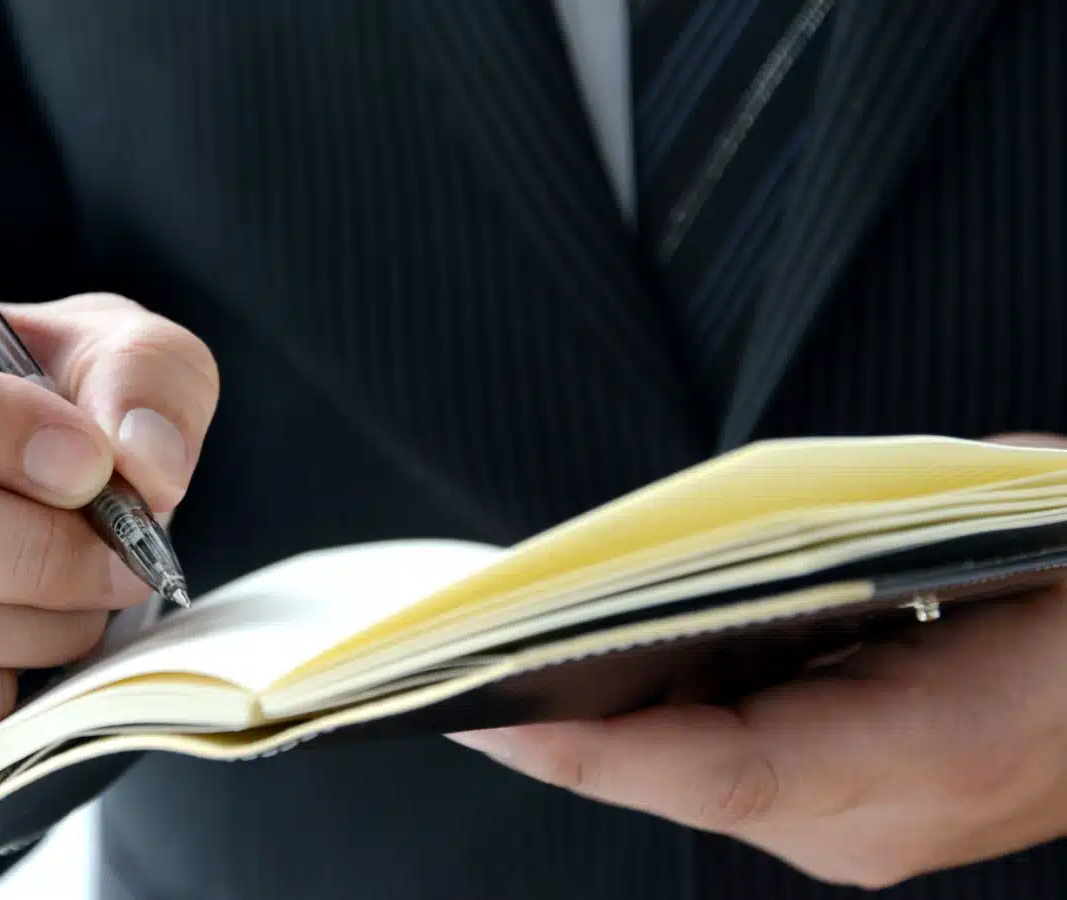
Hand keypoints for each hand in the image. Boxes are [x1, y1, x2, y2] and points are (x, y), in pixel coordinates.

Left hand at [450, 433, 1066, 888]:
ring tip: (487, 654)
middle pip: (669, 779)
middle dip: (547, 725)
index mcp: (931, 754)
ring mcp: (862, 833)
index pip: (719, 769)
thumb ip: (883, 517)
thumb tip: (738, 521)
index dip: (588, 747)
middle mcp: (879, 821)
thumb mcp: (1020, 518)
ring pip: (678, 776)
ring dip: (580, 720)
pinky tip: (586, 658)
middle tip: (441, 667)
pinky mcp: (848, 816)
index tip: (480, 706)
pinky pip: (714, 763)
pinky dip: (642, 717)